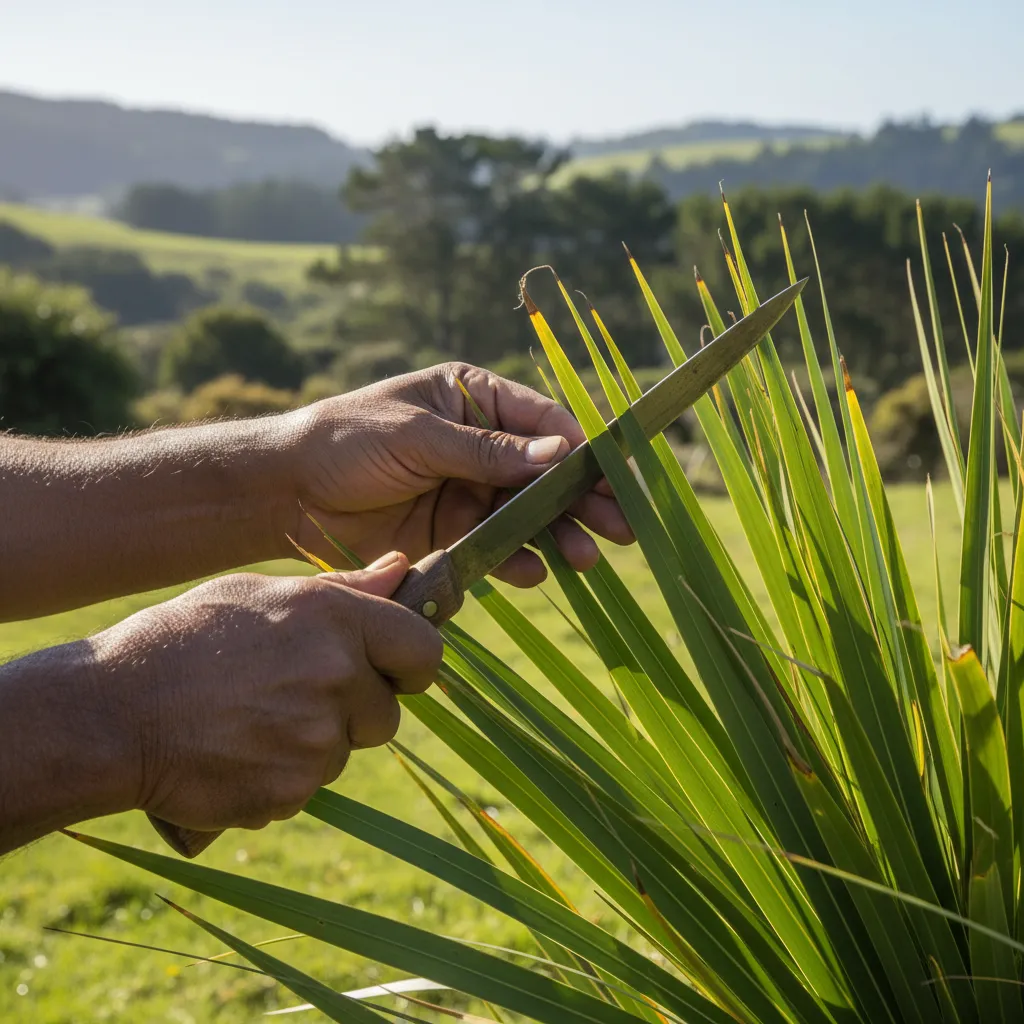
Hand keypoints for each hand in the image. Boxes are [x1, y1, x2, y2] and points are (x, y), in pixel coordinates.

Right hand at [90, 553, 439, 832]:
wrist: (113, 711)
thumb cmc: (184, 639)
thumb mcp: (261, 593)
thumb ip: (345, 588)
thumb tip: (403, 567)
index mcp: (337, 619)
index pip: (425, 652)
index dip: (410, 664)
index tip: (391, 670)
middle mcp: (338, 677)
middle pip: (386, 714)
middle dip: (354, 710)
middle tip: (293, 695)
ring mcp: (317, 739)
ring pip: (343, 751)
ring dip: (314, 743)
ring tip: (251, 719)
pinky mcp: (291, 791)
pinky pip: (308, 788)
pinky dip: (281, 777)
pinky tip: (237, 750)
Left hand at [288, 362, 632, 585]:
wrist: (288, 492)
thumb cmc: (347, 441)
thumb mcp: (418, 438)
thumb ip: (487, 451)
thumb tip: (558, 453)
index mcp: (472, 399)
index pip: (541, 420)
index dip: (579, 449)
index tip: (612, 477)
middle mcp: (478, 443)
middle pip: (543, 472)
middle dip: (581, 499)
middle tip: (619, 527)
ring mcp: (467, 489)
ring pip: (526, 513)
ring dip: (557, 535)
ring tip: (586, 558)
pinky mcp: (452, 530)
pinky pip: (495, 545)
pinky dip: (516, 559)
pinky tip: (536, 572)